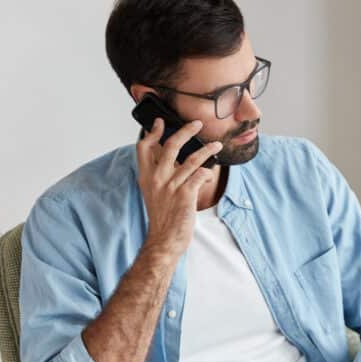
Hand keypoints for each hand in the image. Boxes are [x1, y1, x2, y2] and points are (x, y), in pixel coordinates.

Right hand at [136, 117, 222, 258]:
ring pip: (191, 159)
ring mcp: (171, 186)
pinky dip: (207, 173)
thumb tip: (169, 158)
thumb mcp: (153, 193)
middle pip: (170, 146)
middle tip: (197, 123)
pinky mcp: (186, 195)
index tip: (160, 122)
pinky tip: (210, 175)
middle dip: (185, 131)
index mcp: (146, 177)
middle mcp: (157, 179)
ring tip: (217, 145)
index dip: (152, 133)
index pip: (144, 147)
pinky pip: (200, 175)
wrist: (164, 240)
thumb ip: (158, 175)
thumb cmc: (162, 217)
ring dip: (207, 150)